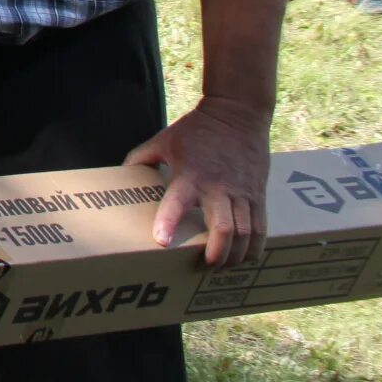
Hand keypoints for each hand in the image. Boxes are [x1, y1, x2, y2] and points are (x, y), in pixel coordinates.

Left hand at [126, 95, 271, 266]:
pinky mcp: (258, 195)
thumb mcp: (162, 140)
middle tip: (204, 266)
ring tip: (222, 267)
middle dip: (215, 254)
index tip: (161, 242)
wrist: (237, 114)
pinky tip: (246, 258)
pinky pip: (260, 228)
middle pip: (223, 229)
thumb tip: (122, 173)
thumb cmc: (196, 130)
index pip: (177, 202)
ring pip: (245, 234)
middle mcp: (218, 188)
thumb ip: (141, 158)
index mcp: (189, 175)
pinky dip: (255, 247)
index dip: (168, 222)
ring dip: (235, 256)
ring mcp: (241, 193)